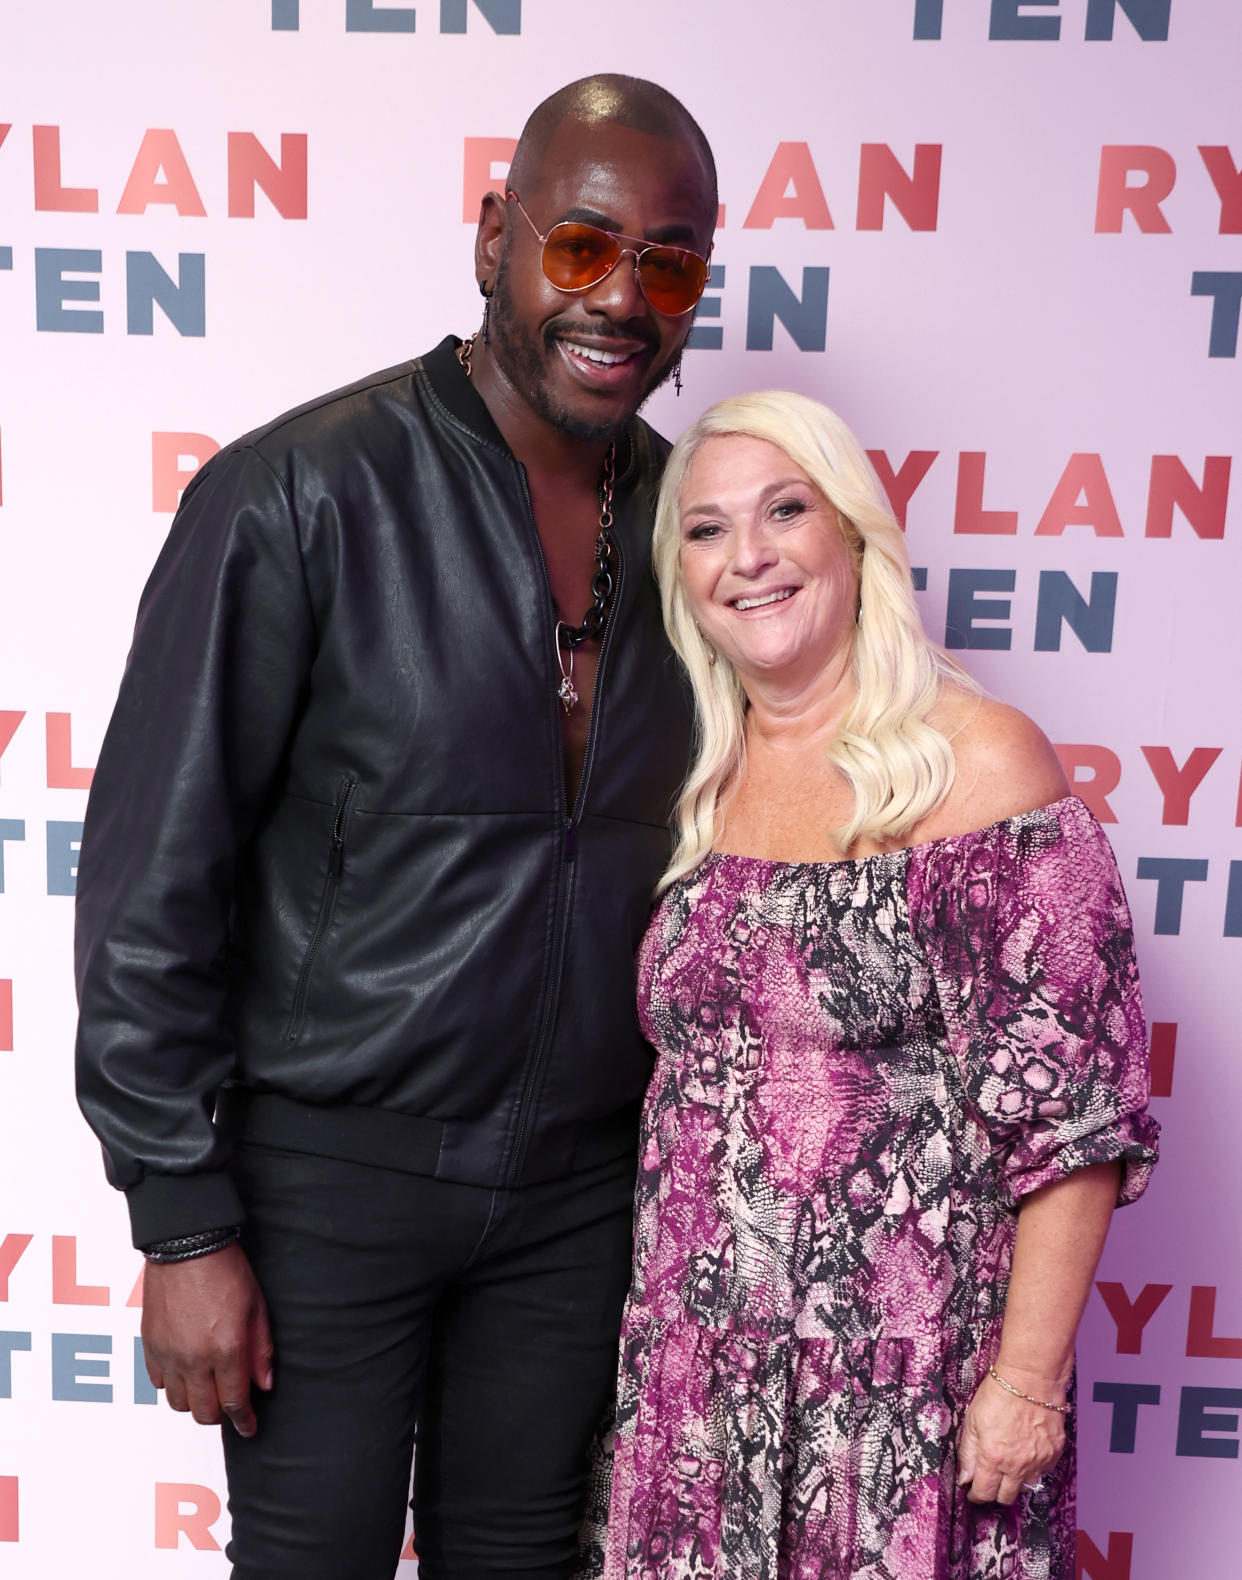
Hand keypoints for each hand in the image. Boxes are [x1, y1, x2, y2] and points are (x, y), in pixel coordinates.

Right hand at [141, 1242, 273, 1437]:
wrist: (186, 1246)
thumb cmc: (224, 1269)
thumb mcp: (257, 1307)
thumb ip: (261, 1350)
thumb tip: (264, 1383)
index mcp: (226, 1349)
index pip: (235, 1402)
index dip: (244, 1421)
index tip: (249, 1428)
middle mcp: (194, 1359)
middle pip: (204, 1412)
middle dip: (220, 1415)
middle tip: (230, 1406)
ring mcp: (169, 1355)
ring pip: (178, 1403)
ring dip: (195, 1402)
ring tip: (208, 1387)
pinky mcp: (150, 1346)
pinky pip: (158, 1383)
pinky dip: (173, 1384)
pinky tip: (186, 1370)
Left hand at [956, 1366, 1066, 1504]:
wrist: (1031, 1379)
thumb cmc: (999, 1394)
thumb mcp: (972, 1420)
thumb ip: (968, 1452)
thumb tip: (964, 1478)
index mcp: (993, 1458)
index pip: (984, 1492)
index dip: (976, 1495)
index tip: (973, 1491)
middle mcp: (1018, 1466)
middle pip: (1006, 1497)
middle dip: (995, 1493)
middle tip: (990, 1481)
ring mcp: (1038, 1461)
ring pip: (1025, 1486)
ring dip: (1015, 1481)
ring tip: (1009, 1464)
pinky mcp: (1054, 1454)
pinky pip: (1042, 1471)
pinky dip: (1033, 1468)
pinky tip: (1026, 1452)